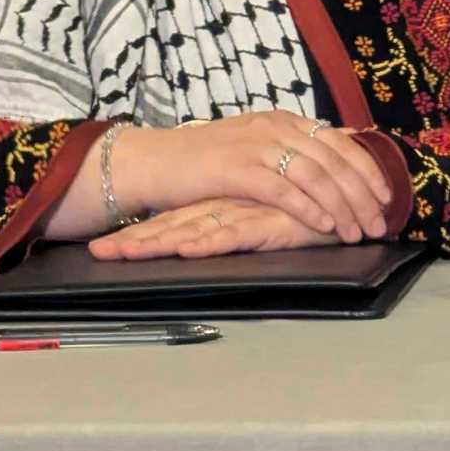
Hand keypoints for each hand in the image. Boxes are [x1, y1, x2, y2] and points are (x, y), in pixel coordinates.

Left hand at [88, 198, 339, 261]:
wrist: (352, 195)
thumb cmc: (308, 211)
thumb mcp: (263, 221)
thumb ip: (236, 226)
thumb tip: (203, 241)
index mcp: (222, 207)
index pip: (171, 221)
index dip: (137, 235)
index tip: (100, 249)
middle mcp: (228, 207)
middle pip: (172, 225)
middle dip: (134, 242)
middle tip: (97, 254)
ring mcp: (247, 212)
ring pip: (193, 229)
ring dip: (158, 243)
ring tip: (123, 254)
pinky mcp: (270, 222)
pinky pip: (235, 233)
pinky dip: (209, 243)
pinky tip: (187, 249)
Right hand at [107, 111, 390, 241]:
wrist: (153, 162)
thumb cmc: (203, 162)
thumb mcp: (253, 147)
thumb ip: (288, 151)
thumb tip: (329, 162)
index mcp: (282, 120)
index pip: (338, 141)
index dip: (366, 168)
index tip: (385, 195)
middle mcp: (274, 127)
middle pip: (333, 159)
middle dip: (361, 194)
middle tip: (379, 222)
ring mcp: (255, 145)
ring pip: (314, 175)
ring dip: (342, 206)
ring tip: (357, 231)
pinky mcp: (236, 169)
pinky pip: (283, 189)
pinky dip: (309, 208)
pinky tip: (325, 225)